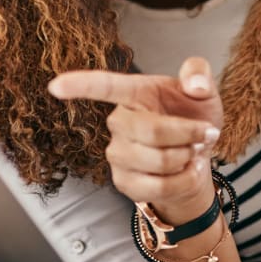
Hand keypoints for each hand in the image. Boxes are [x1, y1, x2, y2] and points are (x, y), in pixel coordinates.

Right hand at [48, 58, 220, 221]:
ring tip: (192, 151)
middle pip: (152, 132)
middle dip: (189, 135)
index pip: (104, 86)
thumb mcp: (203, 90)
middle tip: (205, 133)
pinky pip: (159, 187)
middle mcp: (119, 121)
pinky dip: (185, 180)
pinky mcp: (123, 182)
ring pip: (159, 161)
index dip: (80, 85)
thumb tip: (196, 85)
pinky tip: (187, 170)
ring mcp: (117, 153)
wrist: (198, 156)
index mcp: (134, 93)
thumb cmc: (194, 118)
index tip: (55, 86)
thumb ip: (199, 74)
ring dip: (187, 157)